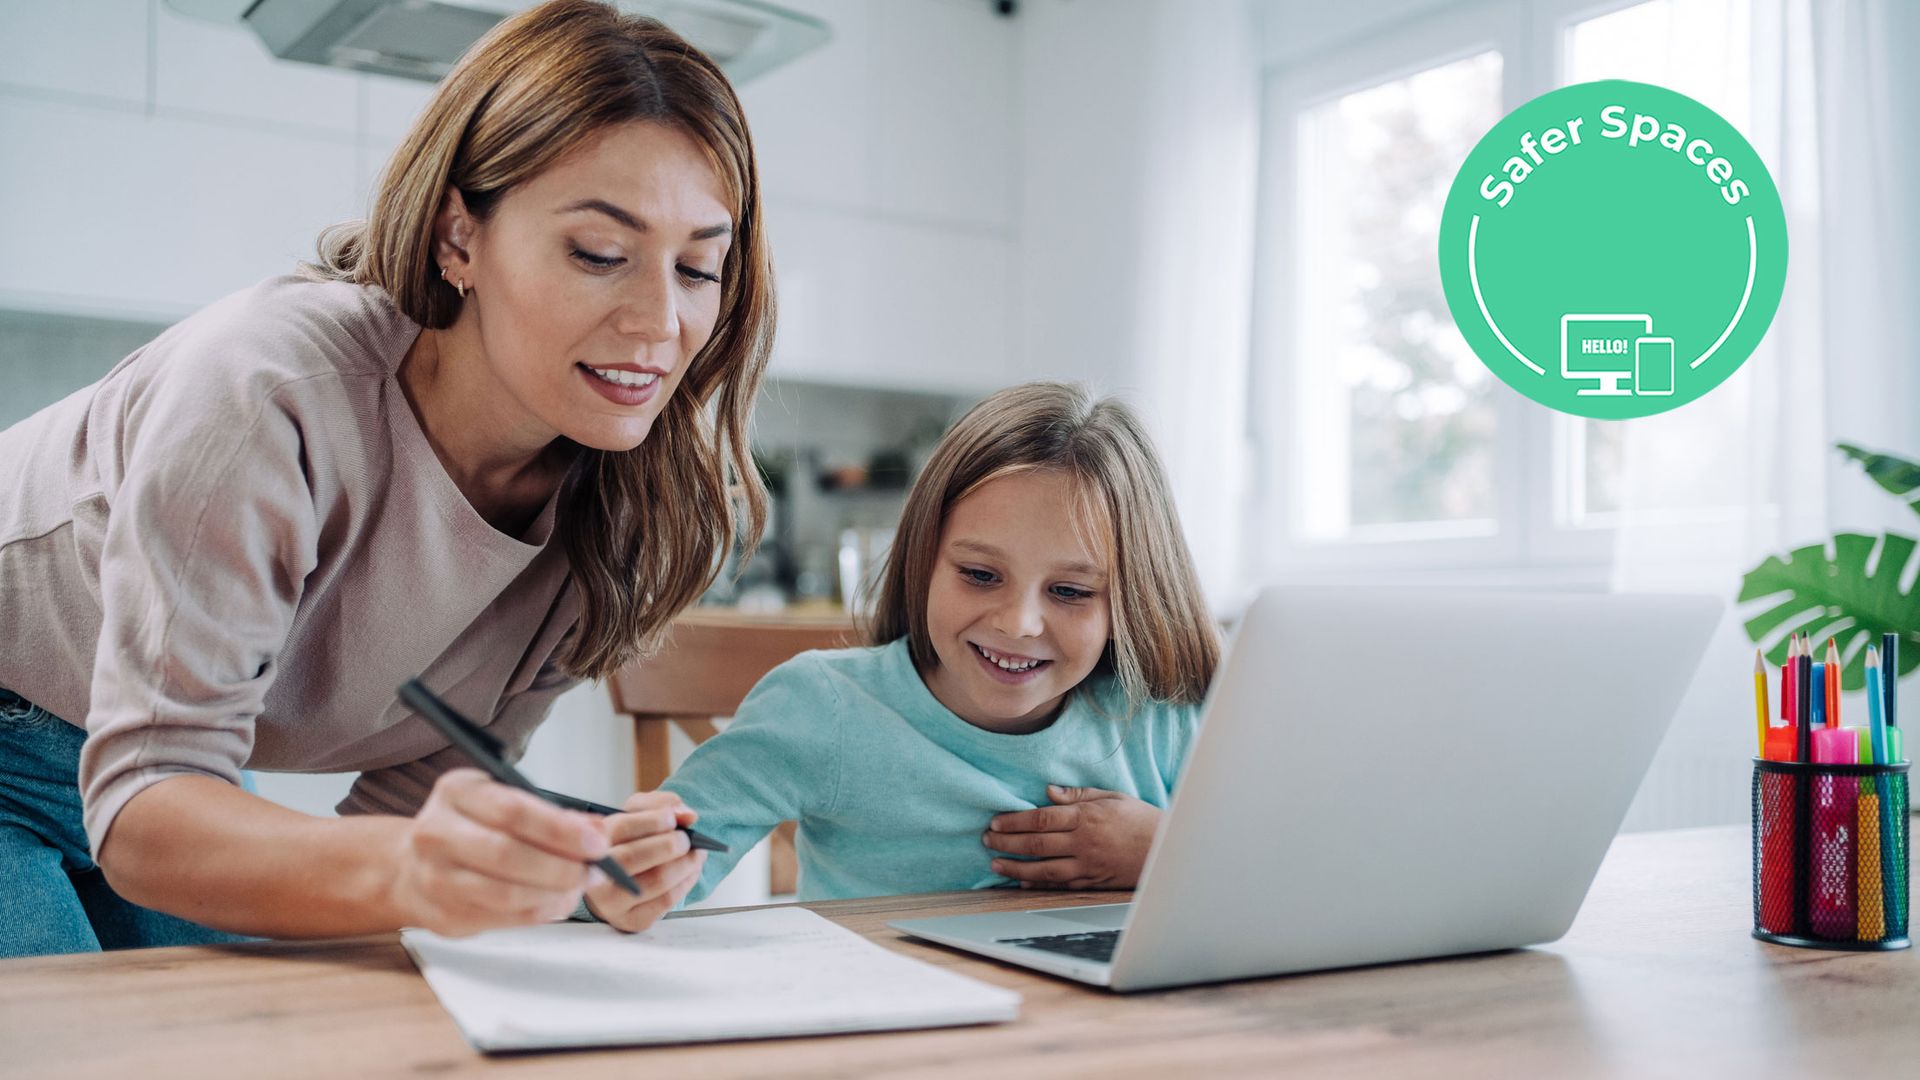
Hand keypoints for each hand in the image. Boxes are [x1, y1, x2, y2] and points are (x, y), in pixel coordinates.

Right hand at [389, 768, 606, 935]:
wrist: (414, 865)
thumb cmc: (474, 826)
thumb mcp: (503, 800)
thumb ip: (550, 813)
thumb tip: (597, 831)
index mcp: (455, 792)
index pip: (512, 811)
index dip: (560, 830)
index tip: (597, 842)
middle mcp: (436, 834)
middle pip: (507, 855)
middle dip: (562, 866)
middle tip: (595, 870)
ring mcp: (434, 879)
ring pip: (506, 894)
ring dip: (554, 894)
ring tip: (580, 887)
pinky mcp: (443, 917)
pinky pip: (502, 920)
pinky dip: (539, 913)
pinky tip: (558, 902)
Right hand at [582, 791, 707, 932]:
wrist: (618, 880)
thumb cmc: (628, 842)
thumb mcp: (637, 814)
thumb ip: (660, 805)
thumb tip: (686, 815)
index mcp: (593, 843)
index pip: (620, 829)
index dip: (653, 821)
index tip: (672, 819)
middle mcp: (596, 875)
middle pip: (634, 857)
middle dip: (670, 844)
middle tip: (687, 839)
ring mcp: (611, 902)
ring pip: (656, 880)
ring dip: (686, 864)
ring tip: (696, 854)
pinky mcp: (631, 920)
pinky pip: (666, 901)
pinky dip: (686, 882)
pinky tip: (690, 872)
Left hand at [983, 785, 1160, 889]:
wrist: (1167, 850)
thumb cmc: (1140, 819)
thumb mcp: (1112, 797)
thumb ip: (1079, 795)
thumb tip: (1048, 792)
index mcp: (1087, 817)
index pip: (1042, 818)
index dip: (1015, 822)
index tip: (996, 823)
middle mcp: (1084, 842)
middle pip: (1037, 844)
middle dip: (1007, 843)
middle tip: (987, 841)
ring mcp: (1087, 865)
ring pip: (1043, 869)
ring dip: (1016, 867)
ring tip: (996, 863)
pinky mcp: (1092, 882)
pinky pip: (1060, 885)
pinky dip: (1038, 884)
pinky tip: (1022, 881)